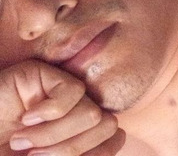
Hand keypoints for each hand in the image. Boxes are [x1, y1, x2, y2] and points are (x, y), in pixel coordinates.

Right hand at [0, 60, 124, 154]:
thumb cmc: (1, 150)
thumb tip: (120, 136)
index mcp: (74, 136)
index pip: (112, 138)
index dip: (99, 153)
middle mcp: (73, 113)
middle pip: (106, 126)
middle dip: (71, 151)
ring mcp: (61, 94)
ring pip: (91, 113)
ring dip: (53, 136)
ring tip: (20, 140)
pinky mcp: (46, 75)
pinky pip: (72, 92)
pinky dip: (50, 113)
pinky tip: (25, 119)